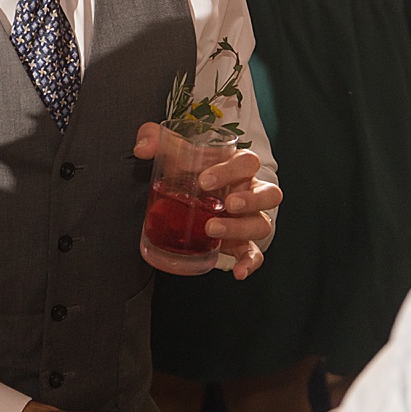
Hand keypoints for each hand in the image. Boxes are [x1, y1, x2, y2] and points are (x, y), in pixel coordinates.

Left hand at [133, 123, 279, 278]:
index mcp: (237, 166)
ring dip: (241, 228)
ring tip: (213, 230)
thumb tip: (142, 148)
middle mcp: (250, 191)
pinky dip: (250, 263)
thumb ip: (155, 140)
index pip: (247, 162)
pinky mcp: (242, 241)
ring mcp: (249, 217)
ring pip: (262, 223)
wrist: (188, 193)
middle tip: (225, 204)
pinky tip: (238, 271)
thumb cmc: (187, 167)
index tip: (203, 180)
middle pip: (269, 193)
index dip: (230, 170)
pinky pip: (255, 253)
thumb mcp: (172, 151)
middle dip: (250, 199)